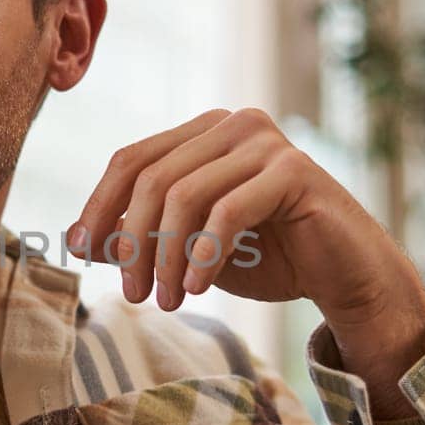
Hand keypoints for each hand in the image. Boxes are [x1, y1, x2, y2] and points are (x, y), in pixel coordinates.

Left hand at [67, 108, 424, 410]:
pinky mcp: (293, 170)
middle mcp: (231, 124)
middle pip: (152, 177)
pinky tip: (199, 288)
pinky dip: (205, 255)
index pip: (131, 160)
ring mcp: (265, 141)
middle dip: (132, 242)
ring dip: (166, 256)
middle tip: (133, 294)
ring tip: (168, 300)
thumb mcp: (191, 248)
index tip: (82, 253)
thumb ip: (142, 235)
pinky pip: (227, 212)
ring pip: (184, 195)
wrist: (344, 276)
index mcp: (202, 133)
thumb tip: (79, 239)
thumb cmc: (269, 256)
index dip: (100, 206)